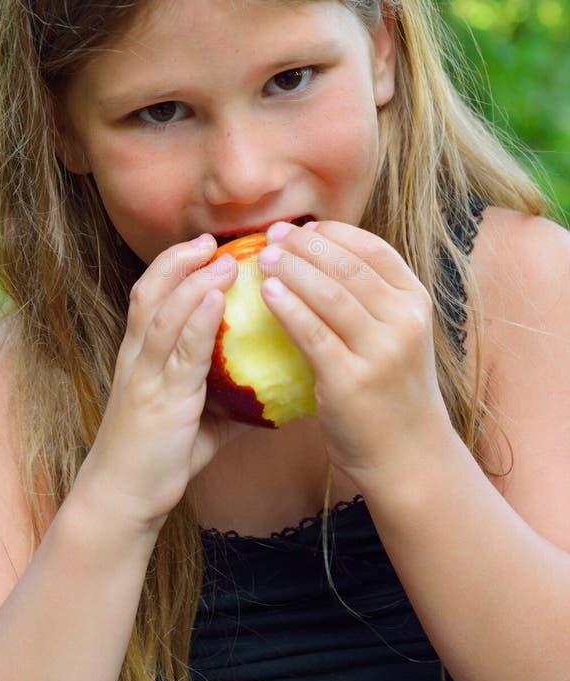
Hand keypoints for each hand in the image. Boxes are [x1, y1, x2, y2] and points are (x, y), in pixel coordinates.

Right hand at [76, 234, 240, 534]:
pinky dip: (198, 320)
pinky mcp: (160, 398)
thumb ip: (229, 398)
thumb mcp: (197, 419)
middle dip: (179, 260)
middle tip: (211, 239)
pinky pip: (180, 351)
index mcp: (142, 356)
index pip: (152, 296)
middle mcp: (138, 357)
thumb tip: (274, 391)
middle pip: (151, 292)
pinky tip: (217, 300)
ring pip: (164, 313)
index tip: (204, 245)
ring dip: (193, 281)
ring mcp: (146, 375)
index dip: (175, 266)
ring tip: (222, 260)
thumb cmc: (161, 456)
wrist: (123, 496)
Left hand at [258, 220, 452, 488]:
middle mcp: (404, 322)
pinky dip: (287, 307)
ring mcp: (381, 351)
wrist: (409, 454)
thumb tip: (319, 256)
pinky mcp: (351, 380)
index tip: (303, 226)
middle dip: (306, 245)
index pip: (374, 249)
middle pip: (347, 266)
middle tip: (273, 235)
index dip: (334, 232)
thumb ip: (372, 299)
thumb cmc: (394, 390)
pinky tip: (267, 292)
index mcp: (416, 302)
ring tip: (264, 257)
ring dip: (292, 269)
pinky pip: (312, 333)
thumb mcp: (399, 335)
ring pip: (329, 294)